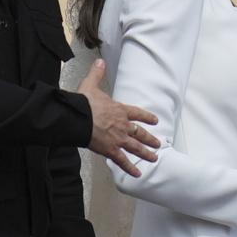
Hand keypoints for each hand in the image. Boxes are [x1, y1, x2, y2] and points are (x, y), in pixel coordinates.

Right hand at [78, 59, 160, 177]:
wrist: (78, 117)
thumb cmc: (84, 102)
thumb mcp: (91, 84)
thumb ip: (97, 73)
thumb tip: (100, 61)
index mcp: (120, 110)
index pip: (137, 113)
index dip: (147, 117)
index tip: (155, 121)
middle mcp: (123, 125)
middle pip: (140, 133)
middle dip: (150, 139)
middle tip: (159, 144)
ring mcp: (118, 139)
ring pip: (136, 148)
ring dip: (146, 153)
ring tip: (155, 158)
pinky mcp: (110, 150)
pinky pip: (123, 160)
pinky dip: (130, 168)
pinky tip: (138, 174)